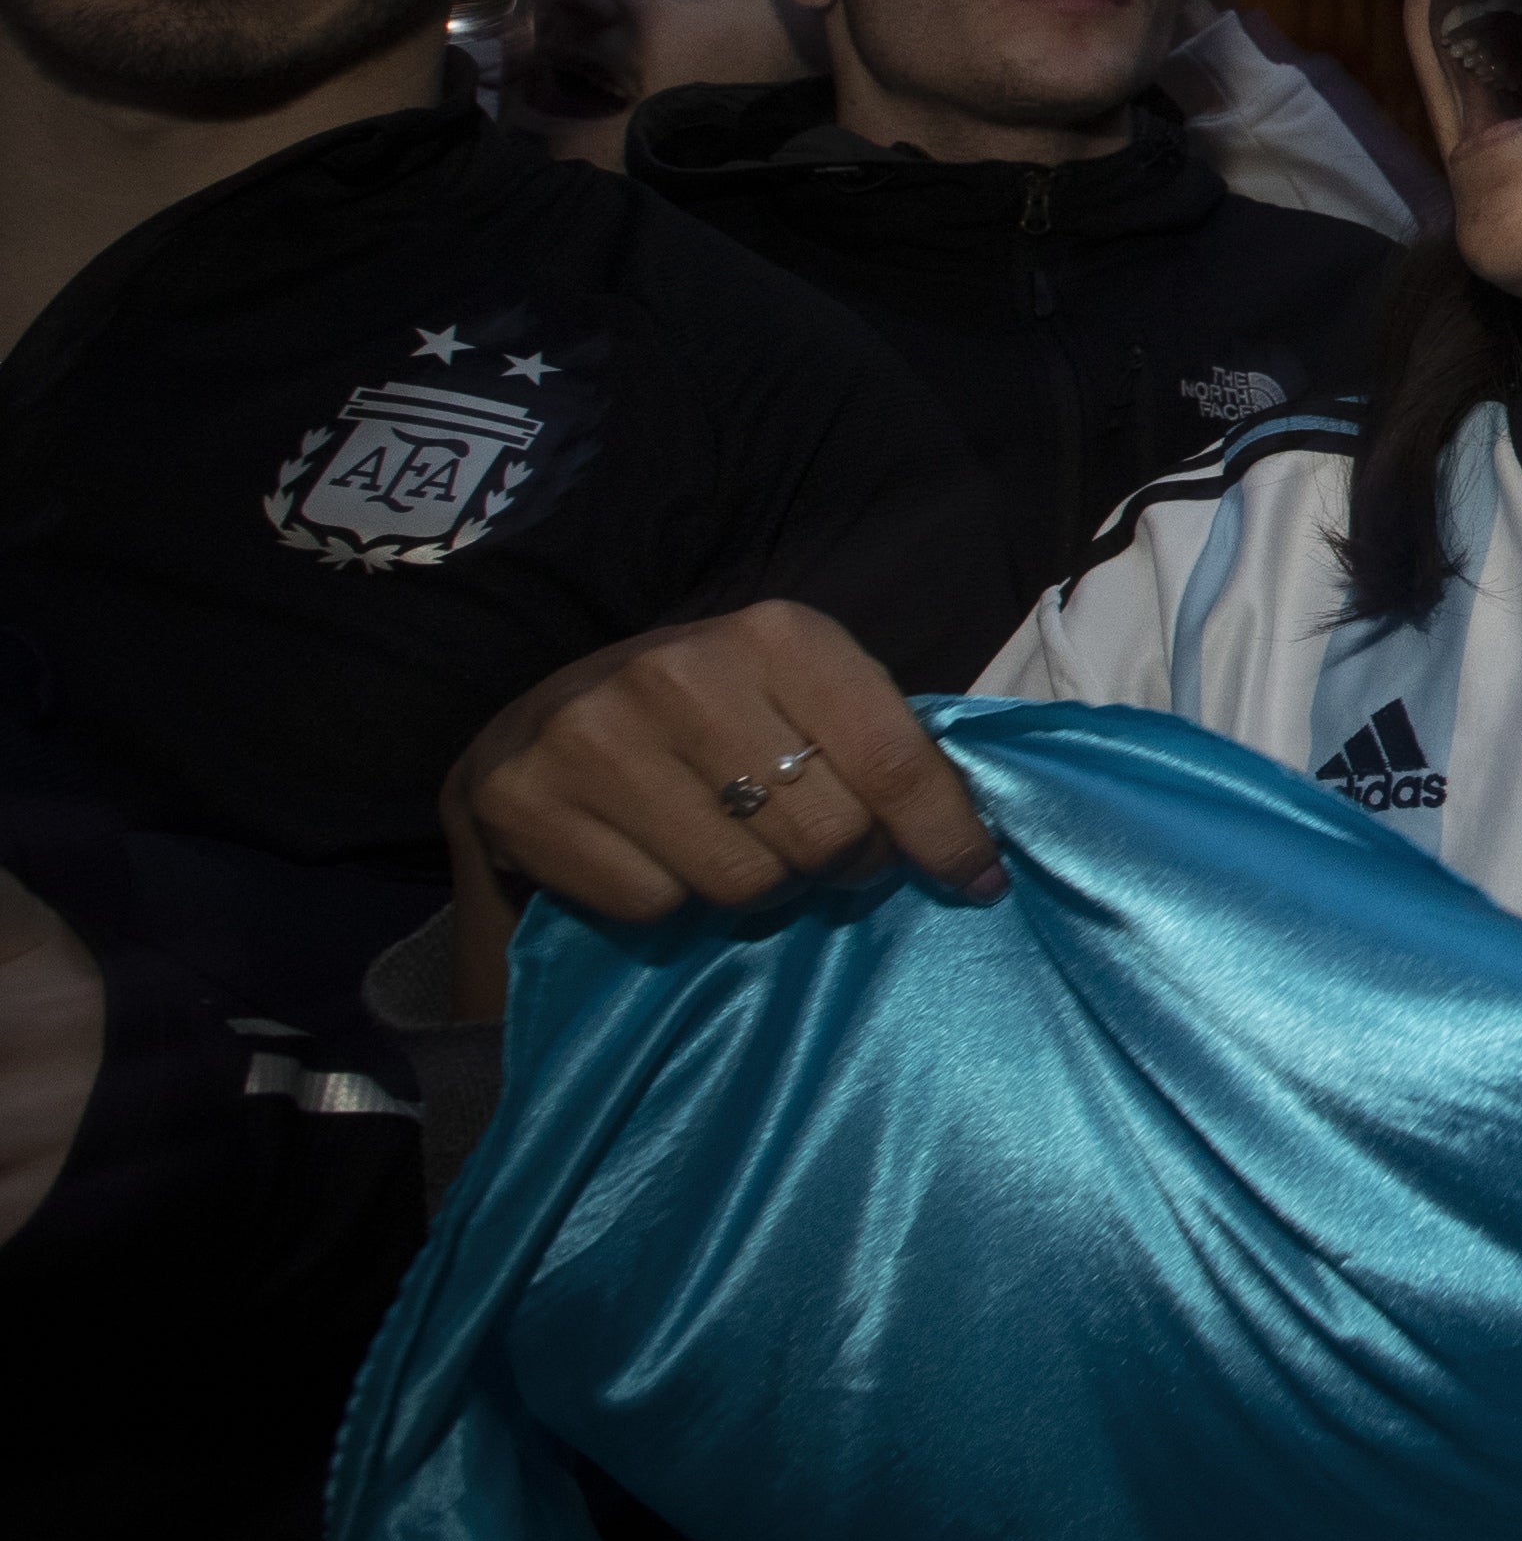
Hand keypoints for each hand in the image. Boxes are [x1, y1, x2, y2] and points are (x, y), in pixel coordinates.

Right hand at [443, 601, 1000, 1009]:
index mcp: (776, 633)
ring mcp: (594, 736)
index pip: (894, 760)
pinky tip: (656, 854)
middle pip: (827, 836)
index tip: (976, 882)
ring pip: (746, 884)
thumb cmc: (712, 710)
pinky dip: (673, 901)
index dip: (944, 835)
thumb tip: (969, 851)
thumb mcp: (803, 691)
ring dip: (762, 889)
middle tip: (828, 858)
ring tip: (740, 848)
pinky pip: (656, 907)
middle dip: (845, 864)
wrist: (544, 716)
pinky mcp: (527, 802)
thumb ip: (878, 746)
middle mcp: (681, 673)